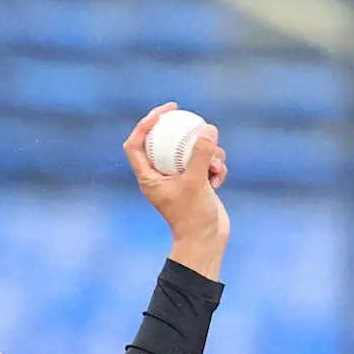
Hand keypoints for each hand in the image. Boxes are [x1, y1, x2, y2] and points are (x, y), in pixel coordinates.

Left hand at [122, 102, 229, 280]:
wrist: (206, 240)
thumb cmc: (194, 217)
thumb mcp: (197, 182)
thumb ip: (200, 154)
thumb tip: (207, 128)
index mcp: (148, 177)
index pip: (135, 144)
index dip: (145, 124)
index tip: (164, 112)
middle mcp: (160, 176)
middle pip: (163, 142)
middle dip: (179, 129)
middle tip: (189, 114)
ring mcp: (179, 178)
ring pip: (190, 151)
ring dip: (207, 153)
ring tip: (214, 168)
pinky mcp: (196, 182)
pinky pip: (205, 162)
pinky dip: (214, 167)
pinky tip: (218, 181)